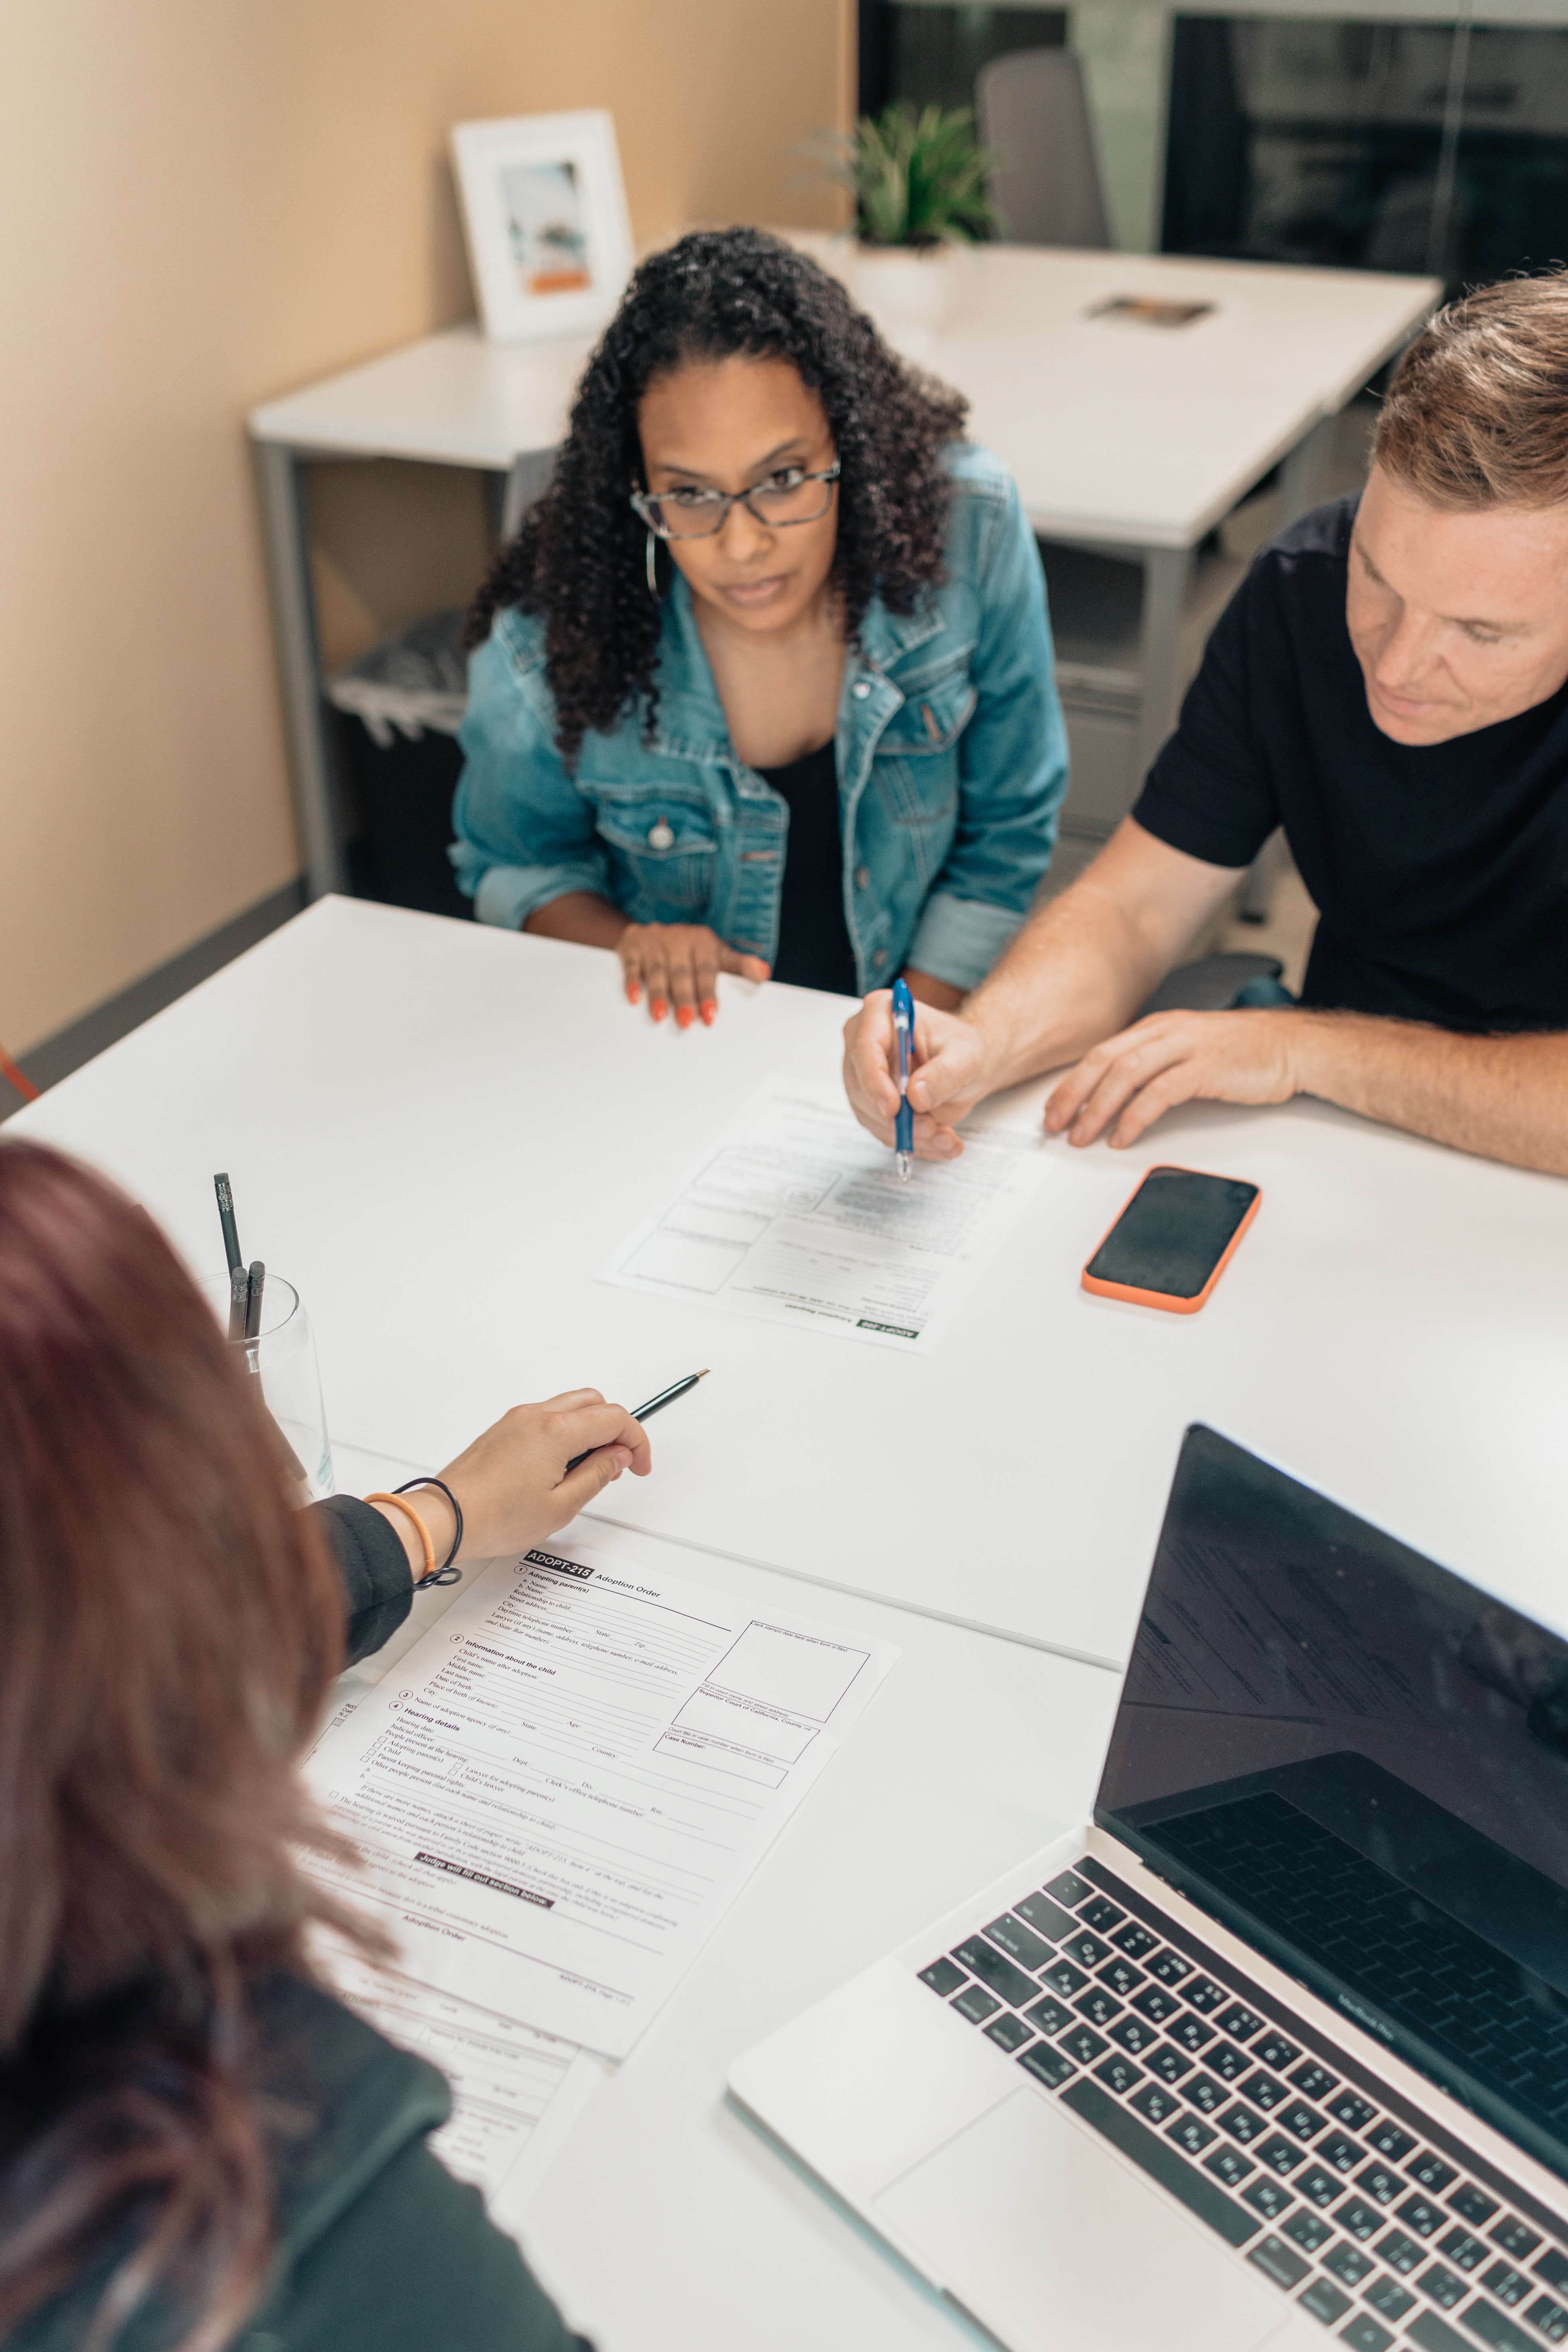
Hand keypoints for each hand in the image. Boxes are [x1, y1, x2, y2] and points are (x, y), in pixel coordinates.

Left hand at [371, 1390, 651, 1572]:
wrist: (445, 1519)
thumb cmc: (493, 1517)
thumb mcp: (561, 1506)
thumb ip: (597, 1475)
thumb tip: (617, 1457)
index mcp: (556, 1431)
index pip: (615, 1418)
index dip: (637, 1441)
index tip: (640, 1465)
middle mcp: (536, 1416)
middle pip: (594, 1402)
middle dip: (615, 1428)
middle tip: (618, 1464)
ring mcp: (516, 1420)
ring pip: (569, 1406)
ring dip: (589, 1428)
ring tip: (588, 1469)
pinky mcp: (503, 1429)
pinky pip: (546, 1417)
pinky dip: (565, 1431)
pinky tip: (561, 1466)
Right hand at [617, 924, 769, 1026]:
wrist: (651, 930)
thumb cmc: (690, 950)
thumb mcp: (716, 953)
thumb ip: (739, 965)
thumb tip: (764, 973)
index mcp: (702, 941)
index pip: (706, 969)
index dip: (708, 993)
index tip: (710, 1016)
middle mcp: (678, 938)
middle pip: (681, 972)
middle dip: (684, 998)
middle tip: (687, 1022)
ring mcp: (654, 941)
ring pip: (657, 970)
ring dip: (658, 994)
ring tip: (660, 1017)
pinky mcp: (632, 945)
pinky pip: (631, 964)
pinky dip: (632, 981)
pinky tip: (634, 998)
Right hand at [841, 990, 993, 1160]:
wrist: (968, 1066)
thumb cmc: (963, 1048)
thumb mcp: (966, 1056)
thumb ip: (944, 1074)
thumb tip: (917, 1095)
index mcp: (881, 1014)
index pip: (865, 1049)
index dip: (875, 1082)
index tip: (894, 1108)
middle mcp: (863, 1043)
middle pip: (861, 1088)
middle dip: (895, 1117)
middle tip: (929, 1129)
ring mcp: (864, 1075)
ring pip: (870, 1115)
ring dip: (907, 1134)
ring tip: (944, 1138)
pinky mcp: (871, 1103)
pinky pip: (882, 1130)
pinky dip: (912, 1142)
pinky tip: (941, 1142)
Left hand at [1044, 1009, 1304, 1148]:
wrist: (1291, 1047)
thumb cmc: (1243, 1053)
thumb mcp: (1188, 1051)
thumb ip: (1154, 1065)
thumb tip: (1117, 1096)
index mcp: (1158, 1027)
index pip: (1102, 1052)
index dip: (1072, 1082)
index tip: (1053, 1108)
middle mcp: (1167, 1031)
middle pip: (1105, 1061)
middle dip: (1074, 1095)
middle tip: (1055, 1124)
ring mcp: (1186, 1046)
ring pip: (1126, 1074)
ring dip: (1098, 1109)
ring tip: (1083, 1135)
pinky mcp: (1205, 1067)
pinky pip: (1159, 1093)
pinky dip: (1135, 1117)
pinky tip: (1123, 1135)